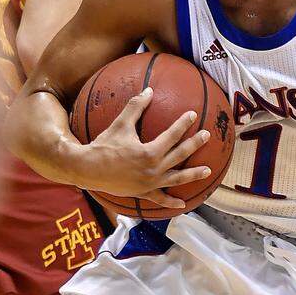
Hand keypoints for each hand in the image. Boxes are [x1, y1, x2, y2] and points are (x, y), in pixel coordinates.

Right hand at [72, 87, 211, 208]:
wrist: (87, 169)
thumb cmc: (103, 145)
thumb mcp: (120, 124)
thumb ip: (135, 106)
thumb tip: (149, 90)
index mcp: (150, 152)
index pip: (172, 135)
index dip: (183, 124)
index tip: (193, 115)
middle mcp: (153, 169)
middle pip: (180, 155)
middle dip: (195, 144)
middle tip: (207, 135)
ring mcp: (150, 183)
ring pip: (177, 178)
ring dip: (193, 174)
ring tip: (208, 171)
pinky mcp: (143, 193)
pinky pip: (160, 199)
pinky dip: (171, 202)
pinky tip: (182, 204)